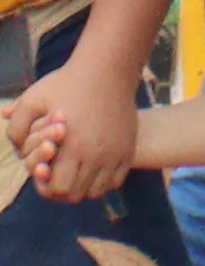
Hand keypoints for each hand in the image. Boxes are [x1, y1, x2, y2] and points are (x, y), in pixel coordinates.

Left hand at [11, 69, 131, 206]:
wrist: (107, 71)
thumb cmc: (67, 84)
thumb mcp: (33, 99)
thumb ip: (17, 125)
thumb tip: (16, 146)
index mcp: (72, 146)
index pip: (58, 188)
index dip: (46, 187)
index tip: (43, 173)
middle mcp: (96, 155)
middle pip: (77, 194)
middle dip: (62, 191)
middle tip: (54, 176)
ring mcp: (115, 154)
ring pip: (98, 191)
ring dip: (82, 188)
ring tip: (72, 175)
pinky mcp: (128, 149)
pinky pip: (116, 181)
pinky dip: (103, 182)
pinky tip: (92, 170)